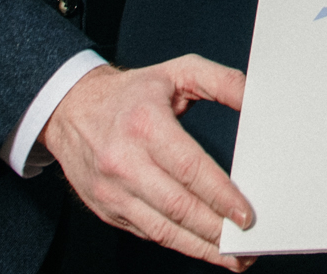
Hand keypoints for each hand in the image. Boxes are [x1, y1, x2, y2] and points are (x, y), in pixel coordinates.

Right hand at [41, 56, 255, 270]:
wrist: (71, 109)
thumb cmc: (131, 93)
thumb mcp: (178, 72)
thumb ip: (222, 82)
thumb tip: (255, 100)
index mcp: (145, 124)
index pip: (189, 169)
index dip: (220, 195)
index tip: (245, 214)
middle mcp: (124, 161)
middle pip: (179, 206)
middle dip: (216, 230)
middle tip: (248, 242)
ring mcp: (113, 190)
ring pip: (163, 229)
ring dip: (201, 247)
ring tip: (233, 256)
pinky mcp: (107, 209)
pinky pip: (148, 233)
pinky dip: (178, 244)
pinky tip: (202, 246)